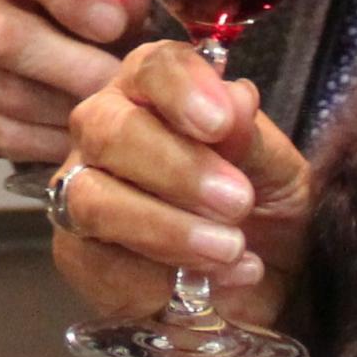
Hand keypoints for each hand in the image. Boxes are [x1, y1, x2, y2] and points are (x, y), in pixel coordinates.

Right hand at [0, 0, 150, 164]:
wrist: (31, 26)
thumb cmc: (75, 1)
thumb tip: (127, 11)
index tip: (114, 24)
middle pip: (4, 38)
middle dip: (68, 66)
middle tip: (113, 83)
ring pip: (5, 93)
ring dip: (63, 110)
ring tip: (105, 113)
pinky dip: (44, 143)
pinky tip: (78, 141)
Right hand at [50, 39, 311, 332]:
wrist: (262, 289)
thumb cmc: (266, 211)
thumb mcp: (280, 174)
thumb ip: (252, 139)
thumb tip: (235, 99)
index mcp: (156, 91)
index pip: (152, 66)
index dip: (181, 89)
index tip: (219, 123)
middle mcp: (106, 129)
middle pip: (108, 129)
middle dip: (177, 168)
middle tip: (238, 201)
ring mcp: (81, 190)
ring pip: (94, 199)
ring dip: (166, 227)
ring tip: (229, 250)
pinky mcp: (77, 254)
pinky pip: (97, 262)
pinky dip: (157, 279)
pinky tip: (206, 285)